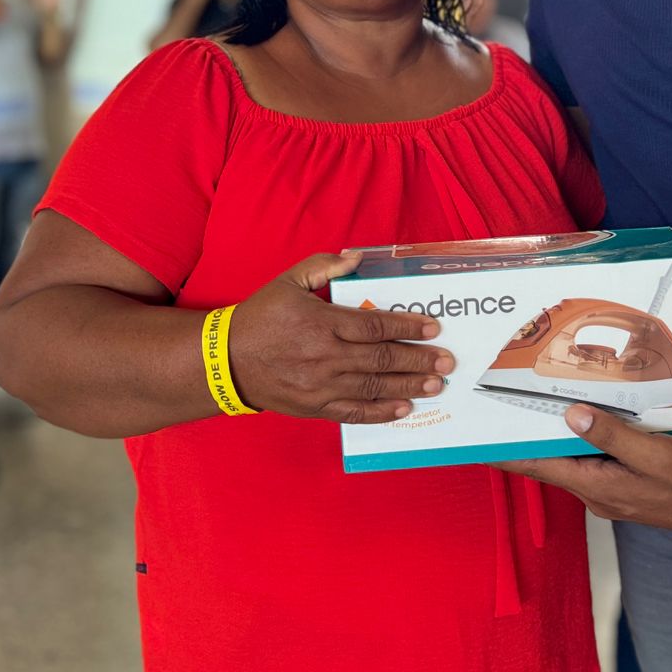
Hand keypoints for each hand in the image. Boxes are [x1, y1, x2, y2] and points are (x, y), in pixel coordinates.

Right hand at [227, 251, 455, 422]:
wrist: (225, 361)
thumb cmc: (260, 318)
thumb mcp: (288, 282)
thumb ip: (324, 266)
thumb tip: (357, 258)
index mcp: (322, 323)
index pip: (375, 325)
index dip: (408, 327)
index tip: (434, 328)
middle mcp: (325, 356)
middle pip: (382, 359)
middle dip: (419, 360)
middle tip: (446, 362)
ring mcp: (321, 386)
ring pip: (374, 388)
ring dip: (408, 386)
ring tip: (435, 385)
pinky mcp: (314, 408)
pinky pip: (354, 413)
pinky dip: (381, 412)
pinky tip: (403, 409)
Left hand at [493, 404, 671, 537]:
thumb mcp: (654, 454)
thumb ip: (612, 435)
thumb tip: (572, 416)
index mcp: (597, 487)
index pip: (537, 468)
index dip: (504, 453)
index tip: (475, 439)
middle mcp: (598, 494)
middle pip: (550, 462)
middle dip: (527, 437)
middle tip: (502, 408)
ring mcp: (612, 492)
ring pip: (573, 459)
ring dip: (555, 436)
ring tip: (535, 407)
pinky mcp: (627, 486)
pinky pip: (594, 460)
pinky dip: (583, 440)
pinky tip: (586, 419)